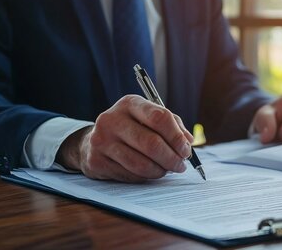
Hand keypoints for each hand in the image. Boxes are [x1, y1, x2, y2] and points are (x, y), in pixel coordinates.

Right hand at [57, 95, 193, 182]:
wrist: (94, 140)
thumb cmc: (131, 127)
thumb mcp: (149, 117)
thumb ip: (172, 125)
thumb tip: (187, 142)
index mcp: (130, 103)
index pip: (160, 117)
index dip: (177, 136)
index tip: (186, 149)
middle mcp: (112, 119)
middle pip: (151, 143)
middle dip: (171, 158)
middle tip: (181, 165)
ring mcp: (101, 140)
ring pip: (141, 163)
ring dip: (160, 170)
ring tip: (167, 170)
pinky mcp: (96, 161)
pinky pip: (129, 175)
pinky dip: (145, 177)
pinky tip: (149, 172)